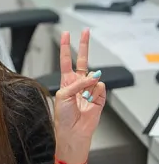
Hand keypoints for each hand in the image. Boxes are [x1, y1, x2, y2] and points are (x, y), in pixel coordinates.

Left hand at [55, 29, 105, 158]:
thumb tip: (93, 77)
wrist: (72, 131)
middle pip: (83, 61)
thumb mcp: (63, 95)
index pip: (67, 60)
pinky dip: (96, 93)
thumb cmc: (63, 116)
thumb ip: (77, 83)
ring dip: (88, 87)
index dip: (66, 47)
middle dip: (84, 46)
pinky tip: (91, 101)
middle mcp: (78, 83)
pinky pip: (101, 88)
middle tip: (85, 32)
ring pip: (94, 78)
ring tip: (82, 100)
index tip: (67, 34)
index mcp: (66, 81)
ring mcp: (89, 89)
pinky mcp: (99, 97)